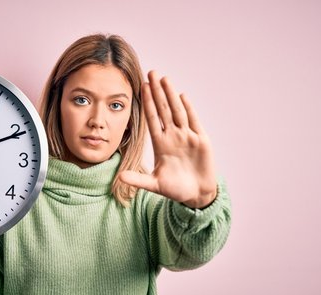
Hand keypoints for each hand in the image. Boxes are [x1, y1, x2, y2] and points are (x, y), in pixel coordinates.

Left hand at [119, 71, 216, 208]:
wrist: (196, 195)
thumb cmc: (176, 189)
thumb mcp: (155, 185)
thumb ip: (138, 180)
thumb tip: (119, 177)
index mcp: (160, 144)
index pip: (152, 118)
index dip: (147, 103)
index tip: (141, 87)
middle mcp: (173, 136)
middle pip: (164, 109)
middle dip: (157, 92)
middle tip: (151, 72)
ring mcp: (187, 137)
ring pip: (177, 111)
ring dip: (171, 95)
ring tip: (164, 79)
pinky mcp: (201, 140)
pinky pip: (193, 121)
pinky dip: (188, 109)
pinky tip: (181, 96)